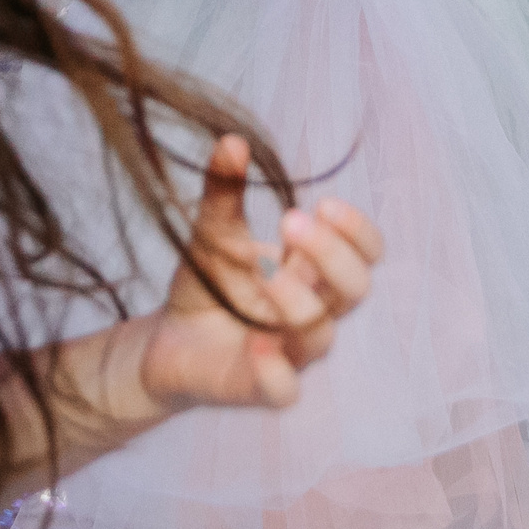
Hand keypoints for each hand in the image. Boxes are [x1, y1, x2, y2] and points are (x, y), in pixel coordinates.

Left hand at [138, 136, 383, 410]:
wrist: (164, 339)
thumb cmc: (208, 283)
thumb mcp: (213, 231)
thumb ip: (225, 190)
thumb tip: (231, 138)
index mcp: (314, 273)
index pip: (365, 255)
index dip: (358, 232)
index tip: (325, 203)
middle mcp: (313, 312)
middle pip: (355, 290)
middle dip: (332, 255)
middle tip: (290, 222)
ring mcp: (291, 353)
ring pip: (321, 336)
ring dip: (298, 301)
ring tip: (262, 274)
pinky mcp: (260, 387)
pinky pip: (286, 391)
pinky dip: (276, 369)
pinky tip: (256, 341)